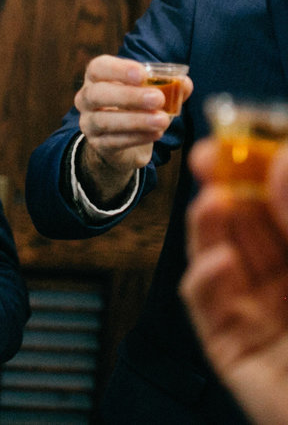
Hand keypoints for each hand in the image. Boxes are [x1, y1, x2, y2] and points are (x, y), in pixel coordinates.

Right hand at [74, 54, 190, 203]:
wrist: (124, 140)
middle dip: (128, 96)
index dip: (119, 70)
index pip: (99, 67)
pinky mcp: (98, 144)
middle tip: (157, 99)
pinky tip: (156, 134)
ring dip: (136, 120)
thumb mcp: (152, 91)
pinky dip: (137, 137)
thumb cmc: (138, 106)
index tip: (143, 75)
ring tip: (162, 120)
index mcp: (97, 77)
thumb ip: (170, 85)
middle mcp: (86, 98)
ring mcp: (89, 122)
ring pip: (103, 120)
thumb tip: (184, 83)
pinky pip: (113, 141)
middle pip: (97, 94)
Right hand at [181, 139, 287, 424]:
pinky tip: (219, 260)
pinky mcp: (234, 351)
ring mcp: (260, 318)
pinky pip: (211, 309)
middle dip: (228, 186)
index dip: (262, 168)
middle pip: (249, 225)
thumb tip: (283, 162)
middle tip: (210, 154)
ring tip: (211, 199)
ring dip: (211, 225)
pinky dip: (207, 280)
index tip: (243, 135)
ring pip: (222, 258)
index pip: (283, 206)